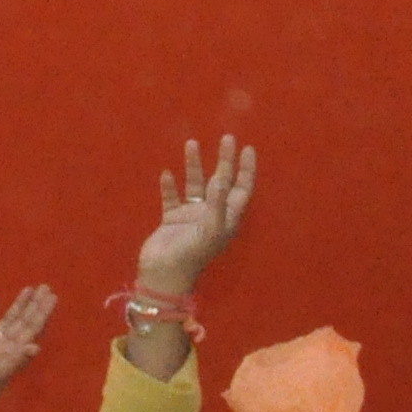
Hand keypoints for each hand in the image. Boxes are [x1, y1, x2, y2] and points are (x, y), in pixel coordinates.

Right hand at [139, 136, 257, 299]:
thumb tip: (221, 180)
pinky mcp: (171, 220)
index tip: (248, 149)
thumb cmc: (191, 256)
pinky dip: (170, 186)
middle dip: (225, 160)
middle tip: (227, 137)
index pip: (241, 190)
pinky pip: (172, 198)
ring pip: (195, 185)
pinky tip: (167, 173)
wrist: (163, 275)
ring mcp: (191, 217)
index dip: (246, 170)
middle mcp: (211, 215)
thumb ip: (217, 205)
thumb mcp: (210, 231)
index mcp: (226, 219)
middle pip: (221, 182)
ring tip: (192, 143)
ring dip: (194, 165)